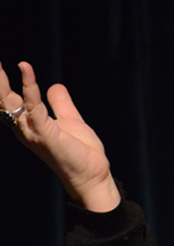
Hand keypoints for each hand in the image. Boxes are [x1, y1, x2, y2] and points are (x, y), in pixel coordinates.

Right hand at [1, 60, 120, 211]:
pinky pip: (34, 108)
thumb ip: (60, 104)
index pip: (7, 99)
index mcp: (28, 123)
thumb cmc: (81, 152)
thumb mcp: (70, 120)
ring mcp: (33, 131)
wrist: (92, 174)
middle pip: (3, 100)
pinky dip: (30, 88)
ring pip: (11, 103)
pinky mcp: (46, 134)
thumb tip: (54, 85)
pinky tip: (26, 70)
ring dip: (3, 82)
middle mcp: (25, 128)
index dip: (0, 82)